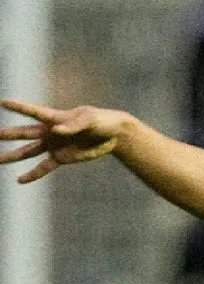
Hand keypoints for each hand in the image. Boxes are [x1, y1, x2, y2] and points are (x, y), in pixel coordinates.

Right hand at [0, 99, 134, 182]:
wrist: (113, 135)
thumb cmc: (102, 121)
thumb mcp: (90, 120)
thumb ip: (73, 125)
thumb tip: (55, 131)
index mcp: (56, 118)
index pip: (35, 112)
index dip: (20, 107)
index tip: (4, 103)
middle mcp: (50, 132)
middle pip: (26, 133)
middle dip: (9, 134)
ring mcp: (54, 145)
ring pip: (29, 152)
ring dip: (13, 156)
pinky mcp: (61, 158)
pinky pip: (43, 167)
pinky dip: (32, 174)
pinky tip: (20, 180)